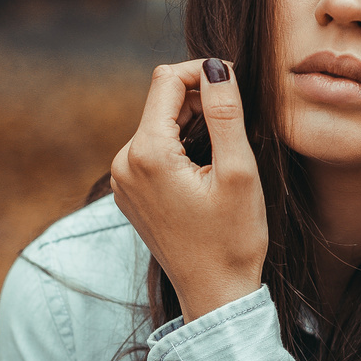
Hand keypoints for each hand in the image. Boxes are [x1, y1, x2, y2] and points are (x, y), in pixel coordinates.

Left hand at [110, 58, 267, 321]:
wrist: (215, 294)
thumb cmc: (233, 239)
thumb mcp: (239, 171)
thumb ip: (225, 112)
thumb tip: (216, 66)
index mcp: (146, 154)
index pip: (167, 80)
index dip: (204, 72)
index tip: (237, 86)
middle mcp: (123, 163)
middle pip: (161, 101)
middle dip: (200, 100)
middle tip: (239, 125)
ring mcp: (122, 179)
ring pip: (159, 124)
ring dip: (194, 124)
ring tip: (226, 153)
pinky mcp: (129, 192)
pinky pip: (153, 149)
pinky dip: (181, 145)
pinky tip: (207, 170)